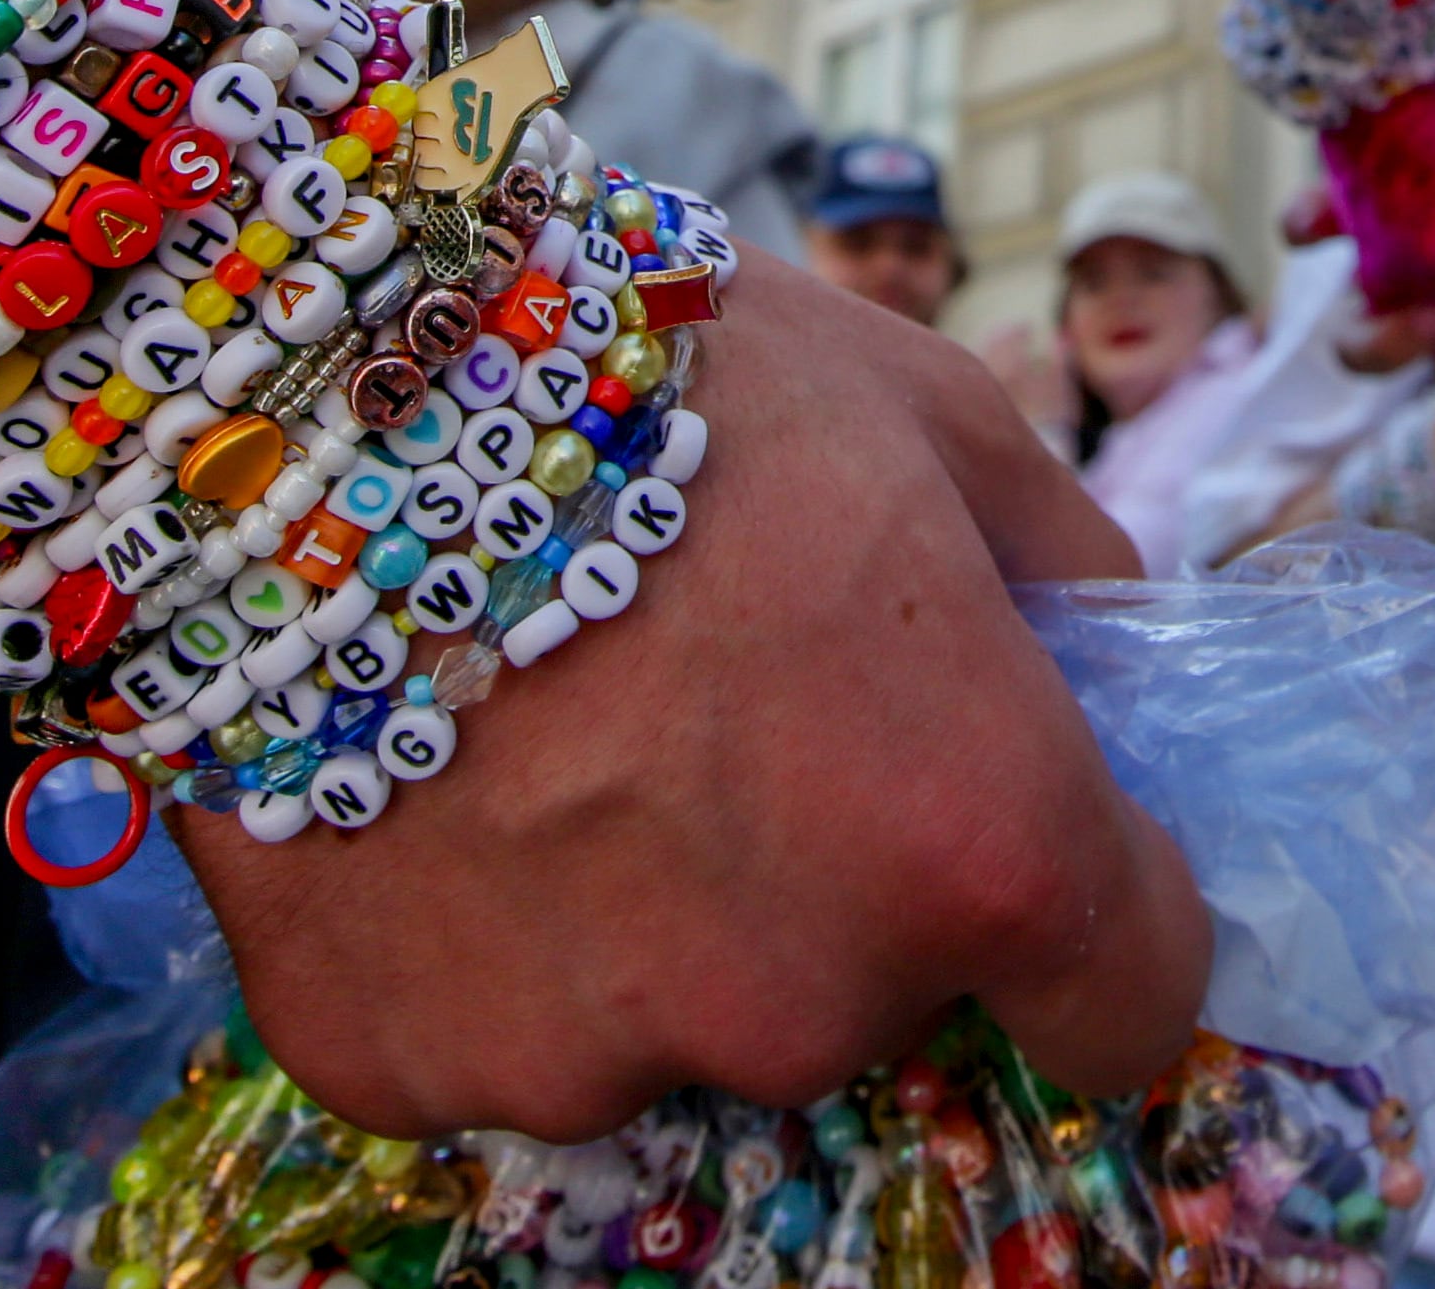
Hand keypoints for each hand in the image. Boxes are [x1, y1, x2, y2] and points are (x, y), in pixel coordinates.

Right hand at [178, 257, 1203, 1138]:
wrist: (307, 381)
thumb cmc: (646, 370)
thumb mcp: (927, 412)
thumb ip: (1064, 570)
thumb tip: (1104, 672)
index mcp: (975, 843)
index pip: (1127, 999)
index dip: (1090, 904)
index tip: (1017, 827)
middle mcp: (798, 1000)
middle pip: (871, 995)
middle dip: (825, 873)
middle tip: (711, 694)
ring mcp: (585, 1056)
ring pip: (667, 1016)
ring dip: (638, 909)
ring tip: (542, 715)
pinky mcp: (398, 1062)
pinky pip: (480, 1027)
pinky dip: (467, 932)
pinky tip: (425, 773)